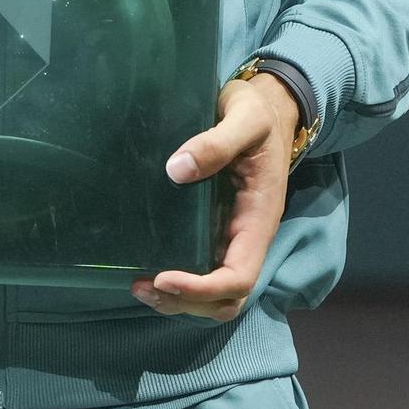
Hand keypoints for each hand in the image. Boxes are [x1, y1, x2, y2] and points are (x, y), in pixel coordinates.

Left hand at [132, 72, 299, 319]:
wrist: (268, 107)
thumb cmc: (258, 112)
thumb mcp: (244, 118)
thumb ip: (217, 141)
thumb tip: (176, 169)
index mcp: (259, 218)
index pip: (239, 277)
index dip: (203, 288)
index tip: (163, 276)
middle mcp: (247, 236)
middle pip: (227, 298)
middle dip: (187, 302)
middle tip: (142, 287)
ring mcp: (232, 234)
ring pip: (215, 292)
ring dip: (180, 299)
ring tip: (140, 286)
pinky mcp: (217, 226)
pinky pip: (203, 267)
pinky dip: (179, 281)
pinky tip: (149, 267)